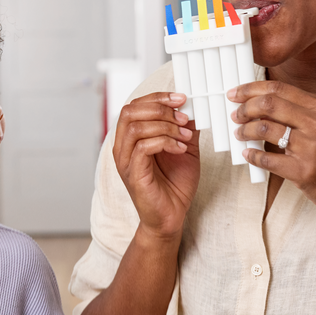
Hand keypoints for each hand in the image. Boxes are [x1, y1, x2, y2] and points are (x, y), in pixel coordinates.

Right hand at [113, 92, 200, 240]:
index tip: (181, 98)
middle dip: (160, 108)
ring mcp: (125, 161)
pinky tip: (180, 149)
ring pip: (136, 127)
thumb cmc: (175, 184)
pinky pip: (143, 147)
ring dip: (165, 126)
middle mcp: (123, 146)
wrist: (171, 217)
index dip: (157, 97)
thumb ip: (185, 127)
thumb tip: (192, 106)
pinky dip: (165, 142)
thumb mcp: (185, 148)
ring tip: (185, 135)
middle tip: (183, 116)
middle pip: (130, 111)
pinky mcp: (133, 174)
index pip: (135, 105)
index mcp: (132, 137)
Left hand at [228, 79, 315, 216]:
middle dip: (244, 109)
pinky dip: (252, 155)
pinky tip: (248, 154)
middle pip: (268, 104)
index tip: (235, 93)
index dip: (250, 89)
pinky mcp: (303, 171)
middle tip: (235, 115)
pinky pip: (267, 159)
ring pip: (264, 129)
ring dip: (245, 131)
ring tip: (240, 134)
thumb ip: (298, 110)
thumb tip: (259, 102)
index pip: (278, 88)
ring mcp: (310, 147)